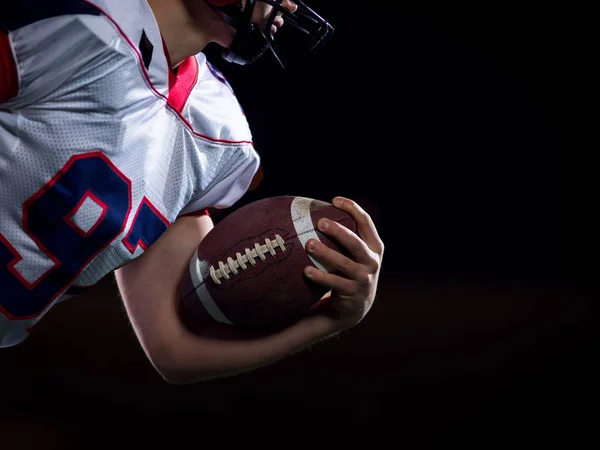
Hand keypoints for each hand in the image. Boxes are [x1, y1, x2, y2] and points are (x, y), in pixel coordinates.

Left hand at [304, 197, 383, 328]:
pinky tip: (306, 270)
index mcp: (374, 246)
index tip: (335, 200)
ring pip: (343, 263)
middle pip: (355, 242)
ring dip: (325, 253)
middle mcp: (372, 261)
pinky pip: (334, 283)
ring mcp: (364, 278)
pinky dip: (320, 276)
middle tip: (320, 222)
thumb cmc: (351, 268)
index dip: (352, 209)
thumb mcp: (356, 252)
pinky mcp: (352, 292)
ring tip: (308, 244)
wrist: (358, 304)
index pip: (366, 222)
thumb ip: (346, 235)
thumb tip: (316, 210)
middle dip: (338, 231)